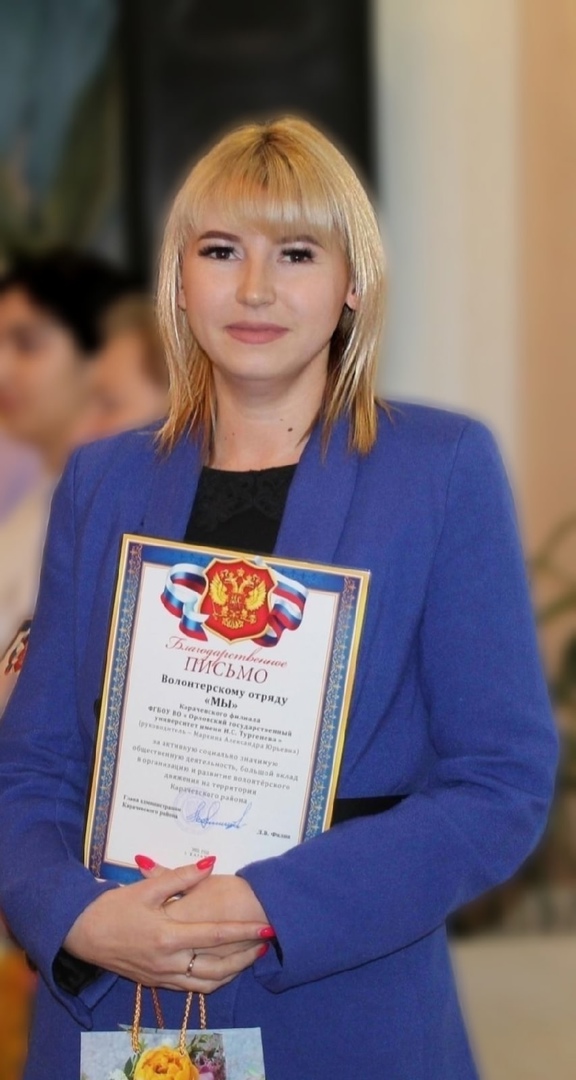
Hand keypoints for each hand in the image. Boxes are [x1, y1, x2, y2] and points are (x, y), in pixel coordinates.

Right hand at [64, 859, 271, 992]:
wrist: (83, 934)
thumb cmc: (114, 907)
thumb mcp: (146, 888)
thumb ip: (180, 876)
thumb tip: (210, 863)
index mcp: (167, 936)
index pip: (215, 936)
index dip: (244, 932)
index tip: (267, 927)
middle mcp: (168, 962)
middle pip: (217, 966)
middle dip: (245, 955)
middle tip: (267, 943)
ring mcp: (162, 976)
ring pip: (207, 983)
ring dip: (233, 972)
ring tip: (251, 957)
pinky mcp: (157, 983)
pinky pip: (193, 989)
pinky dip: (214, 981)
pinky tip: (225, 970)